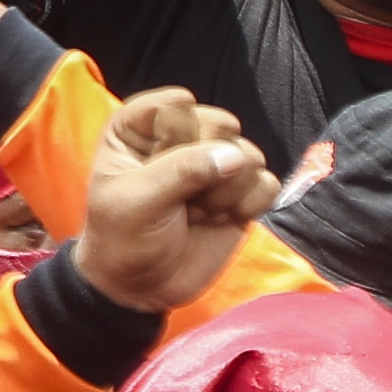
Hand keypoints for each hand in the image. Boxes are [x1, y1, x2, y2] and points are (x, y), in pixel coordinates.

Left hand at [75, 87, 272, 316]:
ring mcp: (214, 164)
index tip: (158, 167)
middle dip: (206, 166)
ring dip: (225, 191)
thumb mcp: (137, 201)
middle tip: (181, 198)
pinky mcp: (242, 192)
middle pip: (220, 124)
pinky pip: (267, 183)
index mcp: (139, 129)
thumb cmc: (124, 237)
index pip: (175, 104)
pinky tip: (221, 220)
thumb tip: (237, 156)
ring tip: (197, 213)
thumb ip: (183, 172)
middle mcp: (180, 139)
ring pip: (248, 154)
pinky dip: (248, 205)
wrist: (143, 286)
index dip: (175, 138)